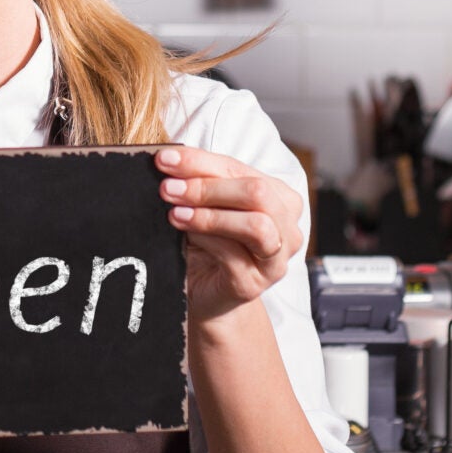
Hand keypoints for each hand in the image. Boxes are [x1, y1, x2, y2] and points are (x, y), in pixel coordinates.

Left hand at [156, 145, 305, 323]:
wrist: (205, 292)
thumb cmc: (207, 243)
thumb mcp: (206, 206)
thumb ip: (199, 181)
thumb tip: (169, 159)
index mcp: (281, 199)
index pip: (240, 169)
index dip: (201, 161)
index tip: (164, 159)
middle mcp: (287, 229)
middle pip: (257, 192)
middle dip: (207, 187)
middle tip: (168, 188)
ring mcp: (274, 260)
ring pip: (256, 225)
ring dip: (210, 214)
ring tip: (175, 212)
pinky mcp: (254, 284)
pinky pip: (235, 255)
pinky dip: (206, 238)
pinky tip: (183, 231)